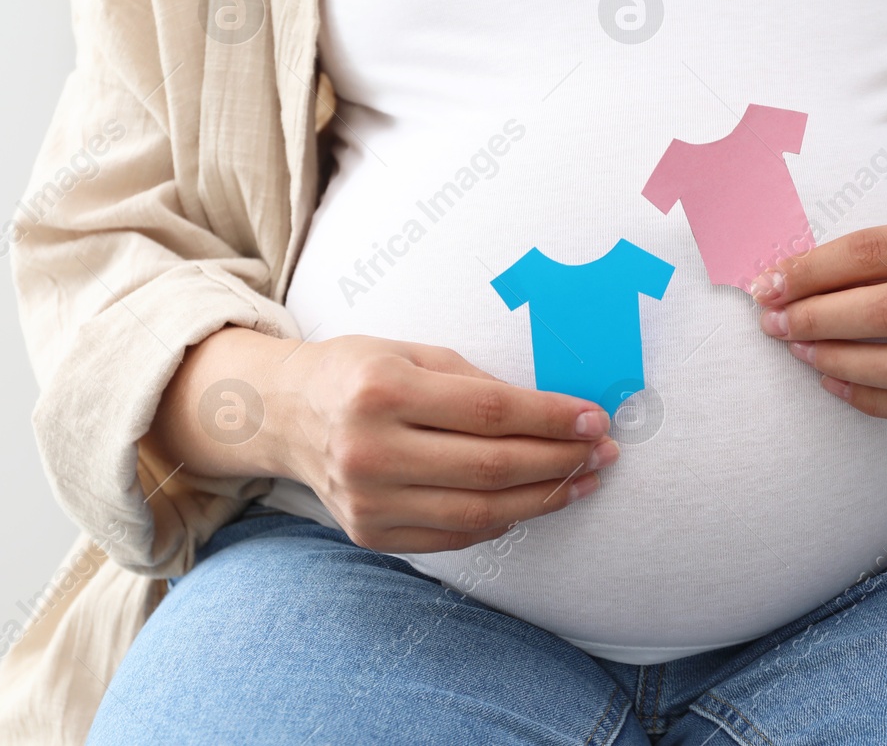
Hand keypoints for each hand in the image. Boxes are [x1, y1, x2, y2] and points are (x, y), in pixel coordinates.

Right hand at [269, 335, 615, 552]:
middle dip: (559, 460)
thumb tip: (556, 415)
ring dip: (544, 499)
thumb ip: (477, 382)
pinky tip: (530, 502)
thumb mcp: (412, 352)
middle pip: (491, 466)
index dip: (551, 418)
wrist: (284, 414)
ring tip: (583, 482)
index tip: (595, 419)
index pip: (490, 411)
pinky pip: (453, 534)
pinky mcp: (369, 532)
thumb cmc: (359, 372)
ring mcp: (367, 498)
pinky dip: (500, 521)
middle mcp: (369, 448)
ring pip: (480, 510)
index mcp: (382, 388)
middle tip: (602, 452)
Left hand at [748, 210, 886, 421]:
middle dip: (813, 319)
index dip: (809, 271)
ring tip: (799, 350)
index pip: (870, 252)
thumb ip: (878, 254)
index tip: (767, 285)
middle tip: (774, 323)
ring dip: (834, 361)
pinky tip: (834, 381)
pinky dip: (866, 398)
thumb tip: (789, 280)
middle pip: (881, 312)